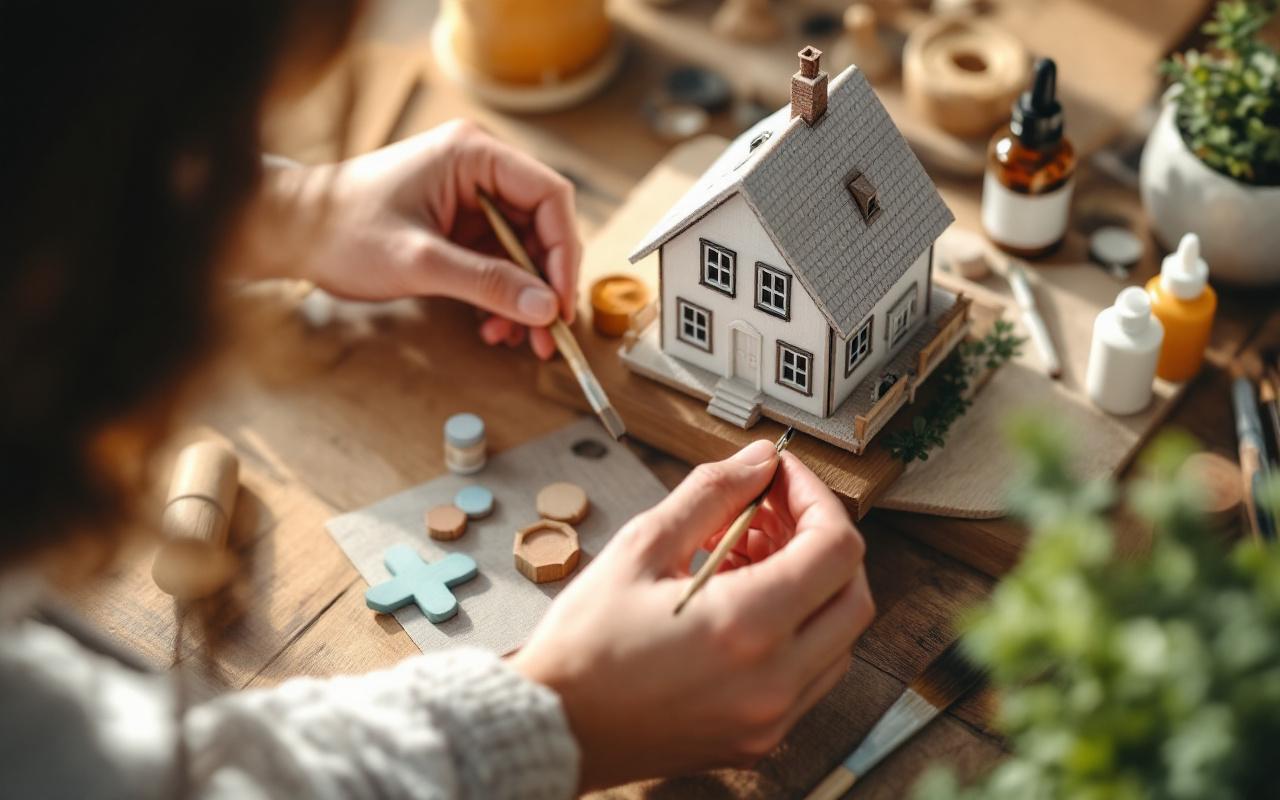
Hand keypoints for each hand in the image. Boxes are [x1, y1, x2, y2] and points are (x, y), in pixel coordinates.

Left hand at [256, 120, 579, 359]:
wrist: (289, 233)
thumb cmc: (341, 231)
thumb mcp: (420, 262)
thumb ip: (487, 283)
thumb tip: (546, 309)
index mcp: (473, 155)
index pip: (549, 197)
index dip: (563, 252)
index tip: (560, 303)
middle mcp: (478, 170)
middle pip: (541, 226)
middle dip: (544, 284)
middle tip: (547, 334)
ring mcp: (468, 198)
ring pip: (522, 250)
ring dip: (523, 297)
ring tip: (513, 339)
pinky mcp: (456, 225)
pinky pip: (497, 261)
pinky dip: (500, 296)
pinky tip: (493, 326)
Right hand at [512, 440, 874, 790]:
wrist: (555, 726)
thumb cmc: (584, 645)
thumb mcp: (641, 547)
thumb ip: (710, 494)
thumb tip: (759, 461)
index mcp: (746, 626)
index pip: (836, 548)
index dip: (816, 499)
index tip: (782, 479)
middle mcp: (773, 679)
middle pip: (853, 594)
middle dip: (822, 541)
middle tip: (772, 513)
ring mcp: (772, 717)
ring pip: (840, 639)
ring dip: (813, 588)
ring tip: (751, 558)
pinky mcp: (760, 738)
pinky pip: (812, 676)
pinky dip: (798, 632)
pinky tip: (746, 605)